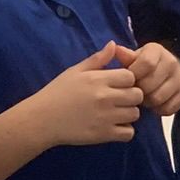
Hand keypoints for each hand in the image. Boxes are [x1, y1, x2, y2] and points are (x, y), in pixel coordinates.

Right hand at [25, 44, 144, 146]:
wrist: (42, 119)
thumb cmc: (57, 93)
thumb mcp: (75, 71)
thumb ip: (97, 59)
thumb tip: (113, 44)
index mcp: (98, 79)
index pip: (130, 76)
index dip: (127, 80)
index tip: (118, 85)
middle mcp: (105, 97)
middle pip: (137, 95)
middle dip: (131, 96)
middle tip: (119, 99)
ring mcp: (106, 117)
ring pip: (135, 113)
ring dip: (128, 113)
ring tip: (116, 113)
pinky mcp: (104, 134)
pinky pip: (129, 133)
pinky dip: (125, 131)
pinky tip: (114, 126)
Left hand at [113, 40, 179, 115]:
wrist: (167, 72)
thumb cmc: (143, 66)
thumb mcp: (133, 58)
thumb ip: (125, 57)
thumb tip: (116, 49)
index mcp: (156, 50)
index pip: (146, 64)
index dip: (134, 76)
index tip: (129, 80)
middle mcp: (172, 62)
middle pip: (149, 85)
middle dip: (138, 91)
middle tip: (136, 91)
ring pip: (158, 98)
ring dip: (147, 102)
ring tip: (144, 97)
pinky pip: (168, 108)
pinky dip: (158, 110)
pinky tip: (155, 103)